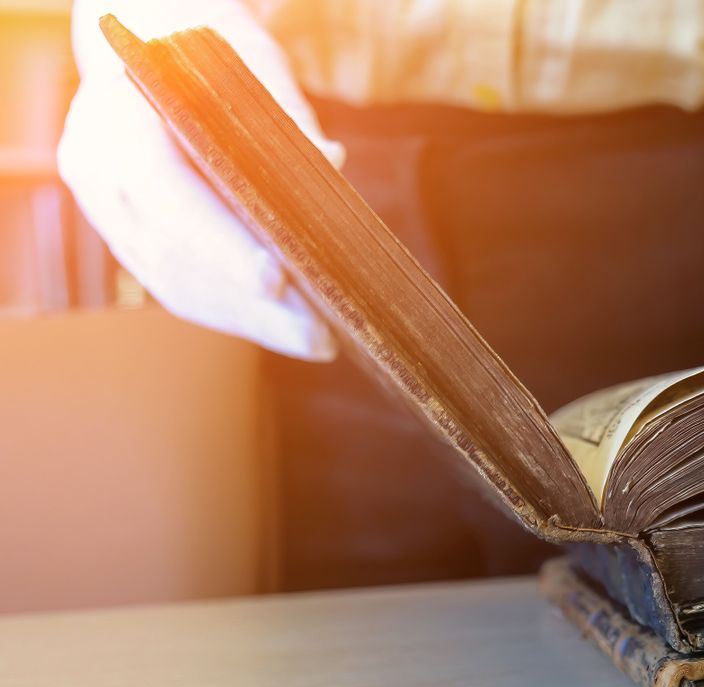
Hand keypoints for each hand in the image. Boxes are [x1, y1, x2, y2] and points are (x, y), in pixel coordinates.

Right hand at [58, 0, 343, 359]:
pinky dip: (235, 311)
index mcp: (118, 119)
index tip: (278, 280)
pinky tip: (284, 327)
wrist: (157, 54)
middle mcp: (98, 170)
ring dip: (250, 321)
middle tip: (319, 335)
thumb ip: (283, 117)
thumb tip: (328, 162)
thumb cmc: (213, 59)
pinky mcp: (129, 238)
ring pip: (176, 284)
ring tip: (316, 340)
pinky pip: (178, 287)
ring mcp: (107, 211)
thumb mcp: (251, 70)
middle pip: (174, 255)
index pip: (165, 193)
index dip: (219, 244)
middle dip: (251, 303)